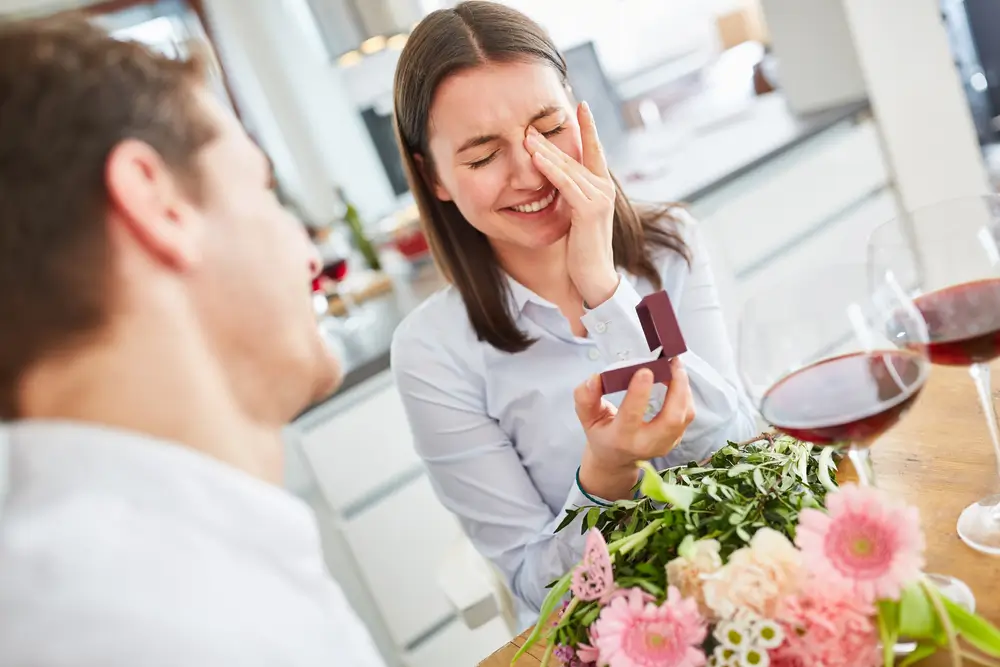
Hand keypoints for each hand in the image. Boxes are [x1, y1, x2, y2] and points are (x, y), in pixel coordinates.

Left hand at [525, 101, 617, 306]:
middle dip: (553, 139)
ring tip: (527, 136)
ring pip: (568, 168)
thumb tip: (554, 182)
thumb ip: (570, 198)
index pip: (594, 151)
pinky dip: (550, 171)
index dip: (588, 127)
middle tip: (531, 123)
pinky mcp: (590, 211)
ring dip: (546, 152)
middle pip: (575, 156)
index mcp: (601, 189)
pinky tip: (536, 160)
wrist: (594, 278)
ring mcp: (599, 199)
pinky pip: (565, 185)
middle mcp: (604, 189)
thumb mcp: (575, 218)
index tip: (580, 105)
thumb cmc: (582, 252)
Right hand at [573, 359, 694, 499]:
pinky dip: (686, 394)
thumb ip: (585, 397)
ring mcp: (664, 444)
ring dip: (684, 388)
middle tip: (672, 362)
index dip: (639, 393)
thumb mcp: (587, 417)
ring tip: (675, 366)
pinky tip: (677, 378)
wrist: (615, 459)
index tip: (645, 370)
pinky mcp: (675, 439)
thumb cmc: (601, 433)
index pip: (632, 416)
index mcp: (621, 438)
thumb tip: (595, 379)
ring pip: (684, 416)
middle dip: (677, 388)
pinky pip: (687, 415)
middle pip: (671, 419)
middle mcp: (646, 444)